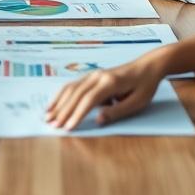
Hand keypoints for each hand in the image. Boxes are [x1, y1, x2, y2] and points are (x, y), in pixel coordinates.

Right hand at [45, 54, 164, 130]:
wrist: (147, 67)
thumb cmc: (144, 86)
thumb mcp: (137, 103)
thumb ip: (117, 112)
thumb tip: (98, 120)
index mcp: (110, 83)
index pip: (89, 100)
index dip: (77, 115)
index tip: (68, 128)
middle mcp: (98, 76)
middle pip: (76, 95)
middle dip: (63, 111)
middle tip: (52, 126)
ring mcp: (93, 74)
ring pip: (71, 88)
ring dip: (59, 103)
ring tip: (48, 116)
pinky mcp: (91, 76)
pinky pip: (73, 85)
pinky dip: (61, 95)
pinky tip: (54, 104)